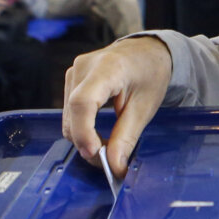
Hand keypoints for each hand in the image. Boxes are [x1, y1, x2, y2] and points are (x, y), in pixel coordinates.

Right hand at [62, 35, 171, 179]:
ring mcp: (74, 71)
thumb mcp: (145, 107)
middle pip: (73, 114)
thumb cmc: (151, 73)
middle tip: (110, 161)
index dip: (84, 132)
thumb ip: (127, 137)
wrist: (148, 51)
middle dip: (87, 143)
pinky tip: (99, 134)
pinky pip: (68, 112)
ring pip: (67, 117)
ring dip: (84, 138)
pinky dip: (81, 128)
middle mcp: (84, 67)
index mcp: (108, 67)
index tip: (96, 154)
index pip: (83, 102)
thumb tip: (114, 167)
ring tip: (109, 147)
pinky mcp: (71, 79)